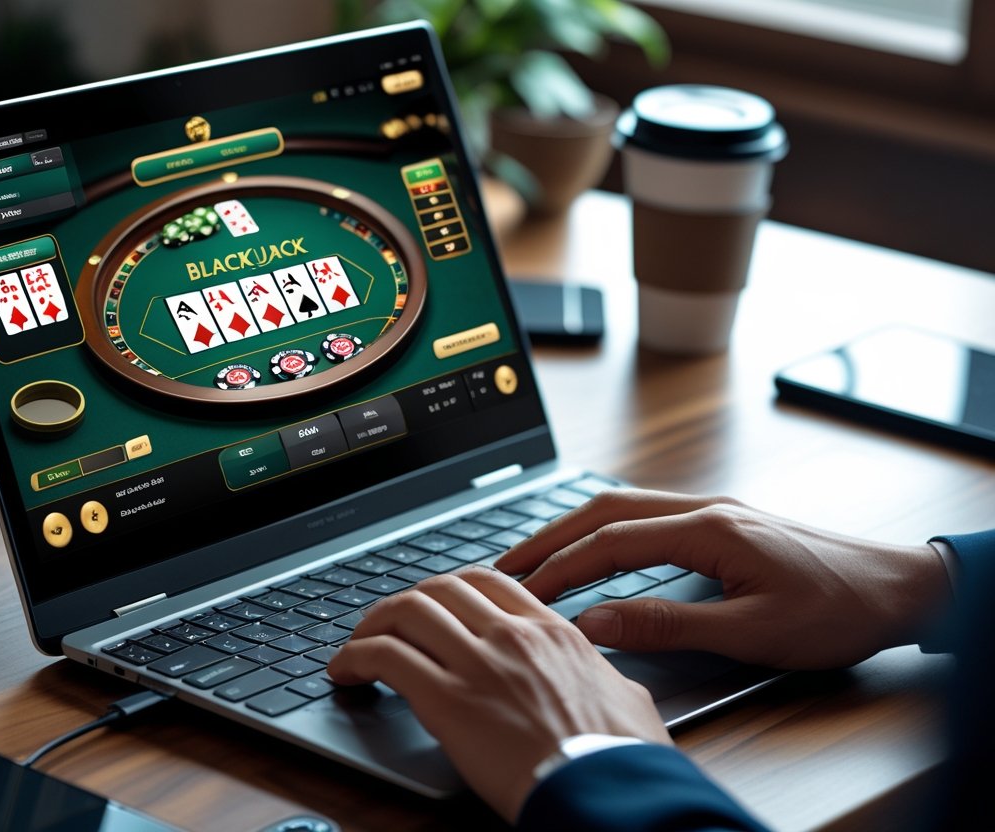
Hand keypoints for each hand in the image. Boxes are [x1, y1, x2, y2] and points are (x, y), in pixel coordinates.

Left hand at [327, 566, 670, 821]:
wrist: (611, 794)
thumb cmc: (624, 759)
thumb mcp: (626, 697)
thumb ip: (601, 675)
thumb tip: (603, 677)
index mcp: (552, 631)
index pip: (486, 581)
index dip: (448, 589)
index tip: (432, 607)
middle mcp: (512, 635)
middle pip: (439, 588)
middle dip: (405, 603)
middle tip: (387, 626)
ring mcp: (478, 664)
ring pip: (406, 612)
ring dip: (372, 625)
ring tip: (357, 646)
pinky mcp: (448, 702)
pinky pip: (385, 657)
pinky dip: (354, 657)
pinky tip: (345, 671)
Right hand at [496, 489, 952, 668]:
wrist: (903, 587)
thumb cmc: (839, 609)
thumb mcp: (753, 632)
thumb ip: (667, 624)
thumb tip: (595, 622)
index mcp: (708, 529)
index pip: (609, 541)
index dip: (558, 566)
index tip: (521, 591)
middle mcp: (705, 508)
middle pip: (605, 509)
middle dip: (549, 535)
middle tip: (505, 564)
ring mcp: (716, 511)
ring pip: (624, 507)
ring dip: (574, 528)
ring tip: (536, 556)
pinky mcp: (725, 523)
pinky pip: (647, 516)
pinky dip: (606, 530)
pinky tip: (596, 549)